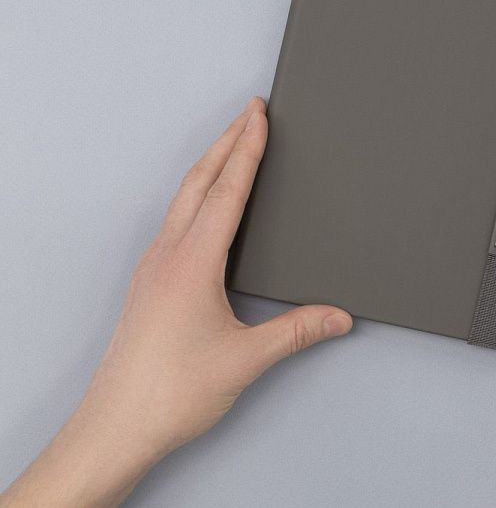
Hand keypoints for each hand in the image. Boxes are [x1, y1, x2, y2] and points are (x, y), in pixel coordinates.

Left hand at [2, 99, 351, 507]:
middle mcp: (169, 254)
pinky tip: (208, 203)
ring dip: (211, 163)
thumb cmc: (169, 392)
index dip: (248, 148)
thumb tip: (338, 315)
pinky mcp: (151, 281)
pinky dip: (198, 193)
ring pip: (184, 197)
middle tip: (249, 112)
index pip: (228, 190)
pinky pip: (176, 218)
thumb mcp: (247, 358)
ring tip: (232, 144)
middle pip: (200, 179)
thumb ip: (297, 331)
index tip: (259, 116)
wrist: (115, 426)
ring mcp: (155, 266)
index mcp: (193, 261)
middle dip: (227, 140)